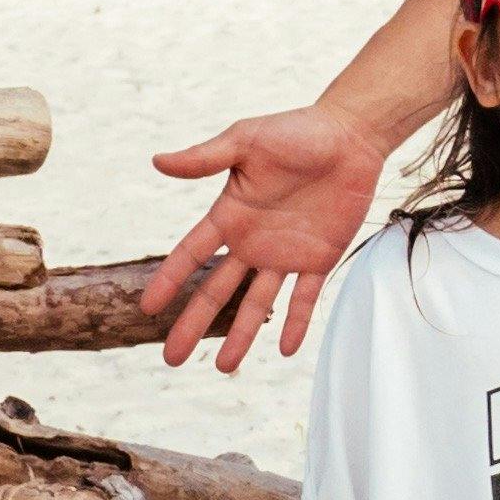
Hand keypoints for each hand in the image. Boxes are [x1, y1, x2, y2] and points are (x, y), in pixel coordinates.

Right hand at [146, 103, 391, 369]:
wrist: (351, 136)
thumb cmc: (296, 131)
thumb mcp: (246, 141)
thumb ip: (206, 158)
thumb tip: (156, 161)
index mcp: (230, 215)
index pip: (191, 254)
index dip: (170, 281)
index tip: (148, 308)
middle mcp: (253, 242)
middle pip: (216, 291)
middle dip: (193, 324)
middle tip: (171, 358)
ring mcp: (286, 254)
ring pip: (257, 304)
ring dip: (240, 335)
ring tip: (223, 368)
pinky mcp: (320, 259)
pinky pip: (305, 298)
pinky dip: (296, 323)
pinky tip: (283, 350)